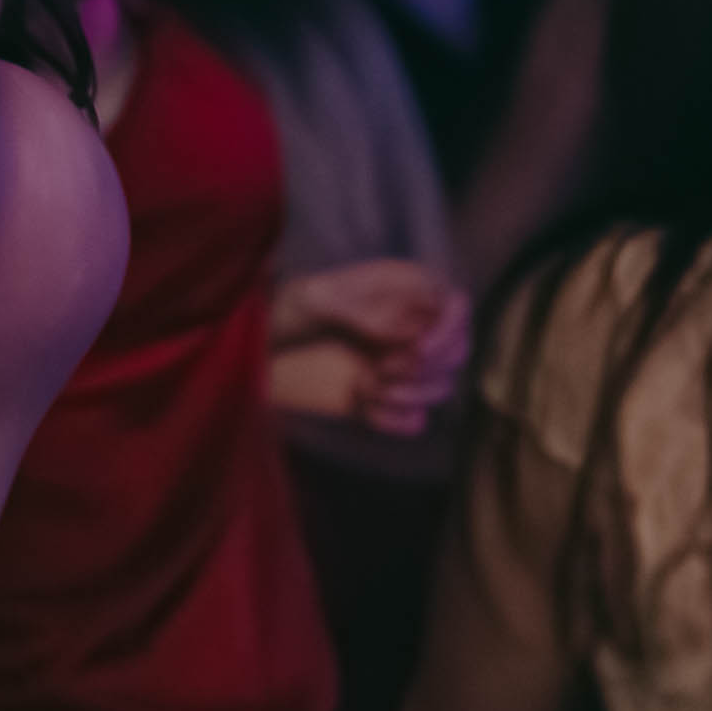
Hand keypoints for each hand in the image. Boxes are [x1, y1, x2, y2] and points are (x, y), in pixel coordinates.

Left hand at [265, 256, 470, 436]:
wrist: (254, 347)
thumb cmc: (285, 307)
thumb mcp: (316, 297)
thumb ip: (363, 310)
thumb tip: (406, 332)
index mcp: (404, 290)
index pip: (457, 307)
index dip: (448, 331)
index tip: (417, 350)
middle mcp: (411, 327)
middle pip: (457, 352)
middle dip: (425, 368)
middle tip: (381, 369)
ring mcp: (400, 364)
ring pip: (440, 387)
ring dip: (410, 394)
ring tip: (366, 385)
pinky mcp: (384, 399)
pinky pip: (413, 419)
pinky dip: (396, 419)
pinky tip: (362, 406)